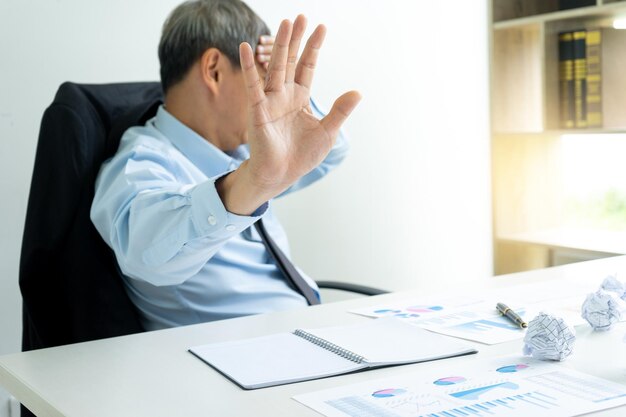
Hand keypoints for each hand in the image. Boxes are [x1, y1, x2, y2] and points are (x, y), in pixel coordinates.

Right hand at [239, 15, 360, 204]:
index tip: (322, 28)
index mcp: (300, 98)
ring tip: (284, 23)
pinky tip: (246, 48)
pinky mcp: (258, 110)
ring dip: (280, 46)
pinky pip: (253, 86)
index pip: (307, 66)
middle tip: (301, 16)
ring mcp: (270, 100)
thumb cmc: (301, 155)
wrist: (281, 174)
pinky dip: (249, 67)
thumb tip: (358, 91)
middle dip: (296, 39)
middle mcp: (284, 95)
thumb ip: (339, 111)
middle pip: (291, 60)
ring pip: (275, 67)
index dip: (314, 48)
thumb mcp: (327, 132)